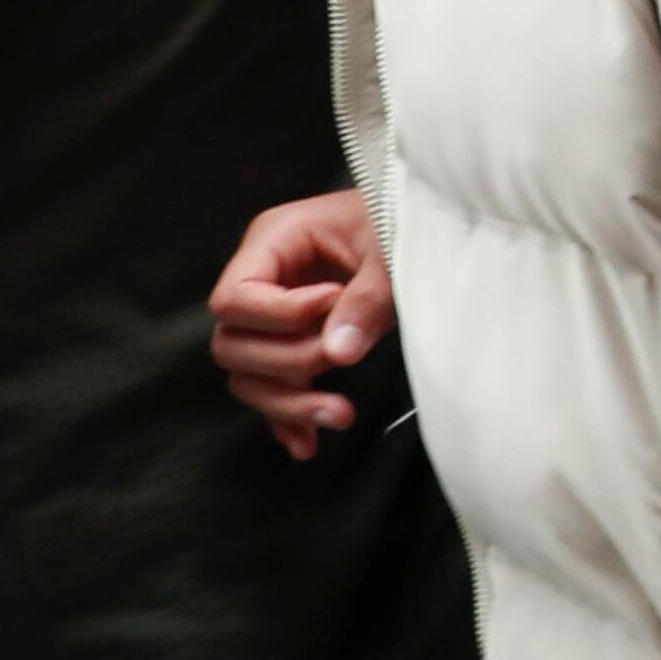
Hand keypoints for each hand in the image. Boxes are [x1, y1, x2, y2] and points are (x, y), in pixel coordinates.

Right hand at [209, 187, 389, 461]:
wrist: (427, 217)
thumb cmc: (404, 215)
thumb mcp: (390, 246)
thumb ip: (367, 297)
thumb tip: (339, 352)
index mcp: (274, 240)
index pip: (235, 299)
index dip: (279, 316)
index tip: (332, 305)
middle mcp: (264, 280)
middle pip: (233, 344)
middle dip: (287, 361)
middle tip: (342, 356)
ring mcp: (275, 316)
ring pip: (249, 375)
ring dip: (289, 401)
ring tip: (341, 415)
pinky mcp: (295, 343)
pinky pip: (274, 388)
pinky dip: (289, 417)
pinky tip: (309, 443)